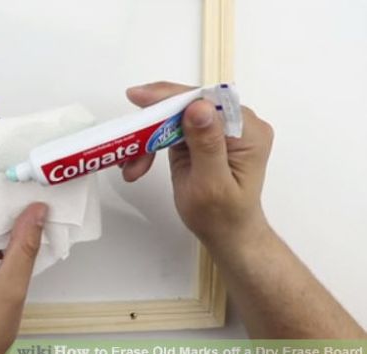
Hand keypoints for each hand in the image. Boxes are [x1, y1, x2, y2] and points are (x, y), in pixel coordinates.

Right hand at [122, 82, 273, 246]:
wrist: (226, 234)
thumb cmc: (223, 217)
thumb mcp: (212, 183)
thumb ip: (207, 144)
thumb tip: (199, 107)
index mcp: (247, 132)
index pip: (207, 101)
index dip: (172, 96)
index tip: (139, 97)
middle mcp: (235, 125)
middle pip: (187, 106)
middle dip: (153, 124)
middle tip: (128, 140)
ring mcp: (216, 130)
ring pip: (173, 118)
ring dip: (148, 138)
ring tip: (131, 166)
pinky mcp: (200, 137)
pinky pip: (170, 130)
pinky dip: (151, 145)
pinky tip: (138, 164)